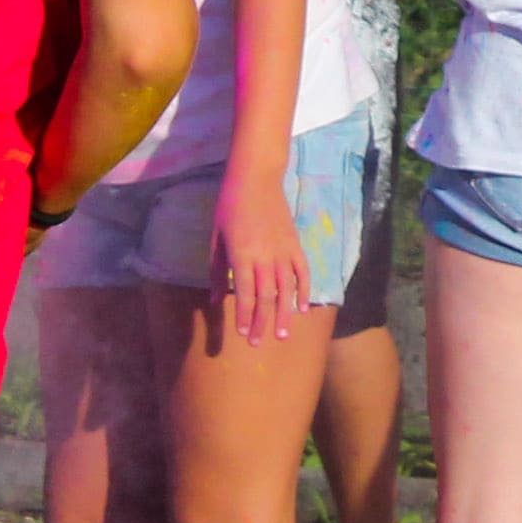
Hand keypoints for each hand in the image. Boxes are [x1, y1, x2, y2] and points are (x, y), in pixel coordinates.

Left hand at [213, 177, 311, 345]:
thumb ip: (218, 271)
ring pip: (287, 289)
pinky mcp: (295, 244)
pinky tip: (302, 309)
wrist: (256, 179)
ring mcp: (284, 251)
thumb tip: (216, 300)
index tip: (243, 334)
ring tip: (282, 335)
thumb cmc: (230, 206)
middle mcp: (265, 257)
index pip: (246, 294)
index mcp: (243, 255)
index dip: (245, 316)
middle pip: (267, 297)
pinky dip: (305, 291)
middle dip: (262, 323)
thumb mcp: (217, 238)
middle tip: (259, 344)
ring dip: (284, 314)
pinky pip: (303, 272)